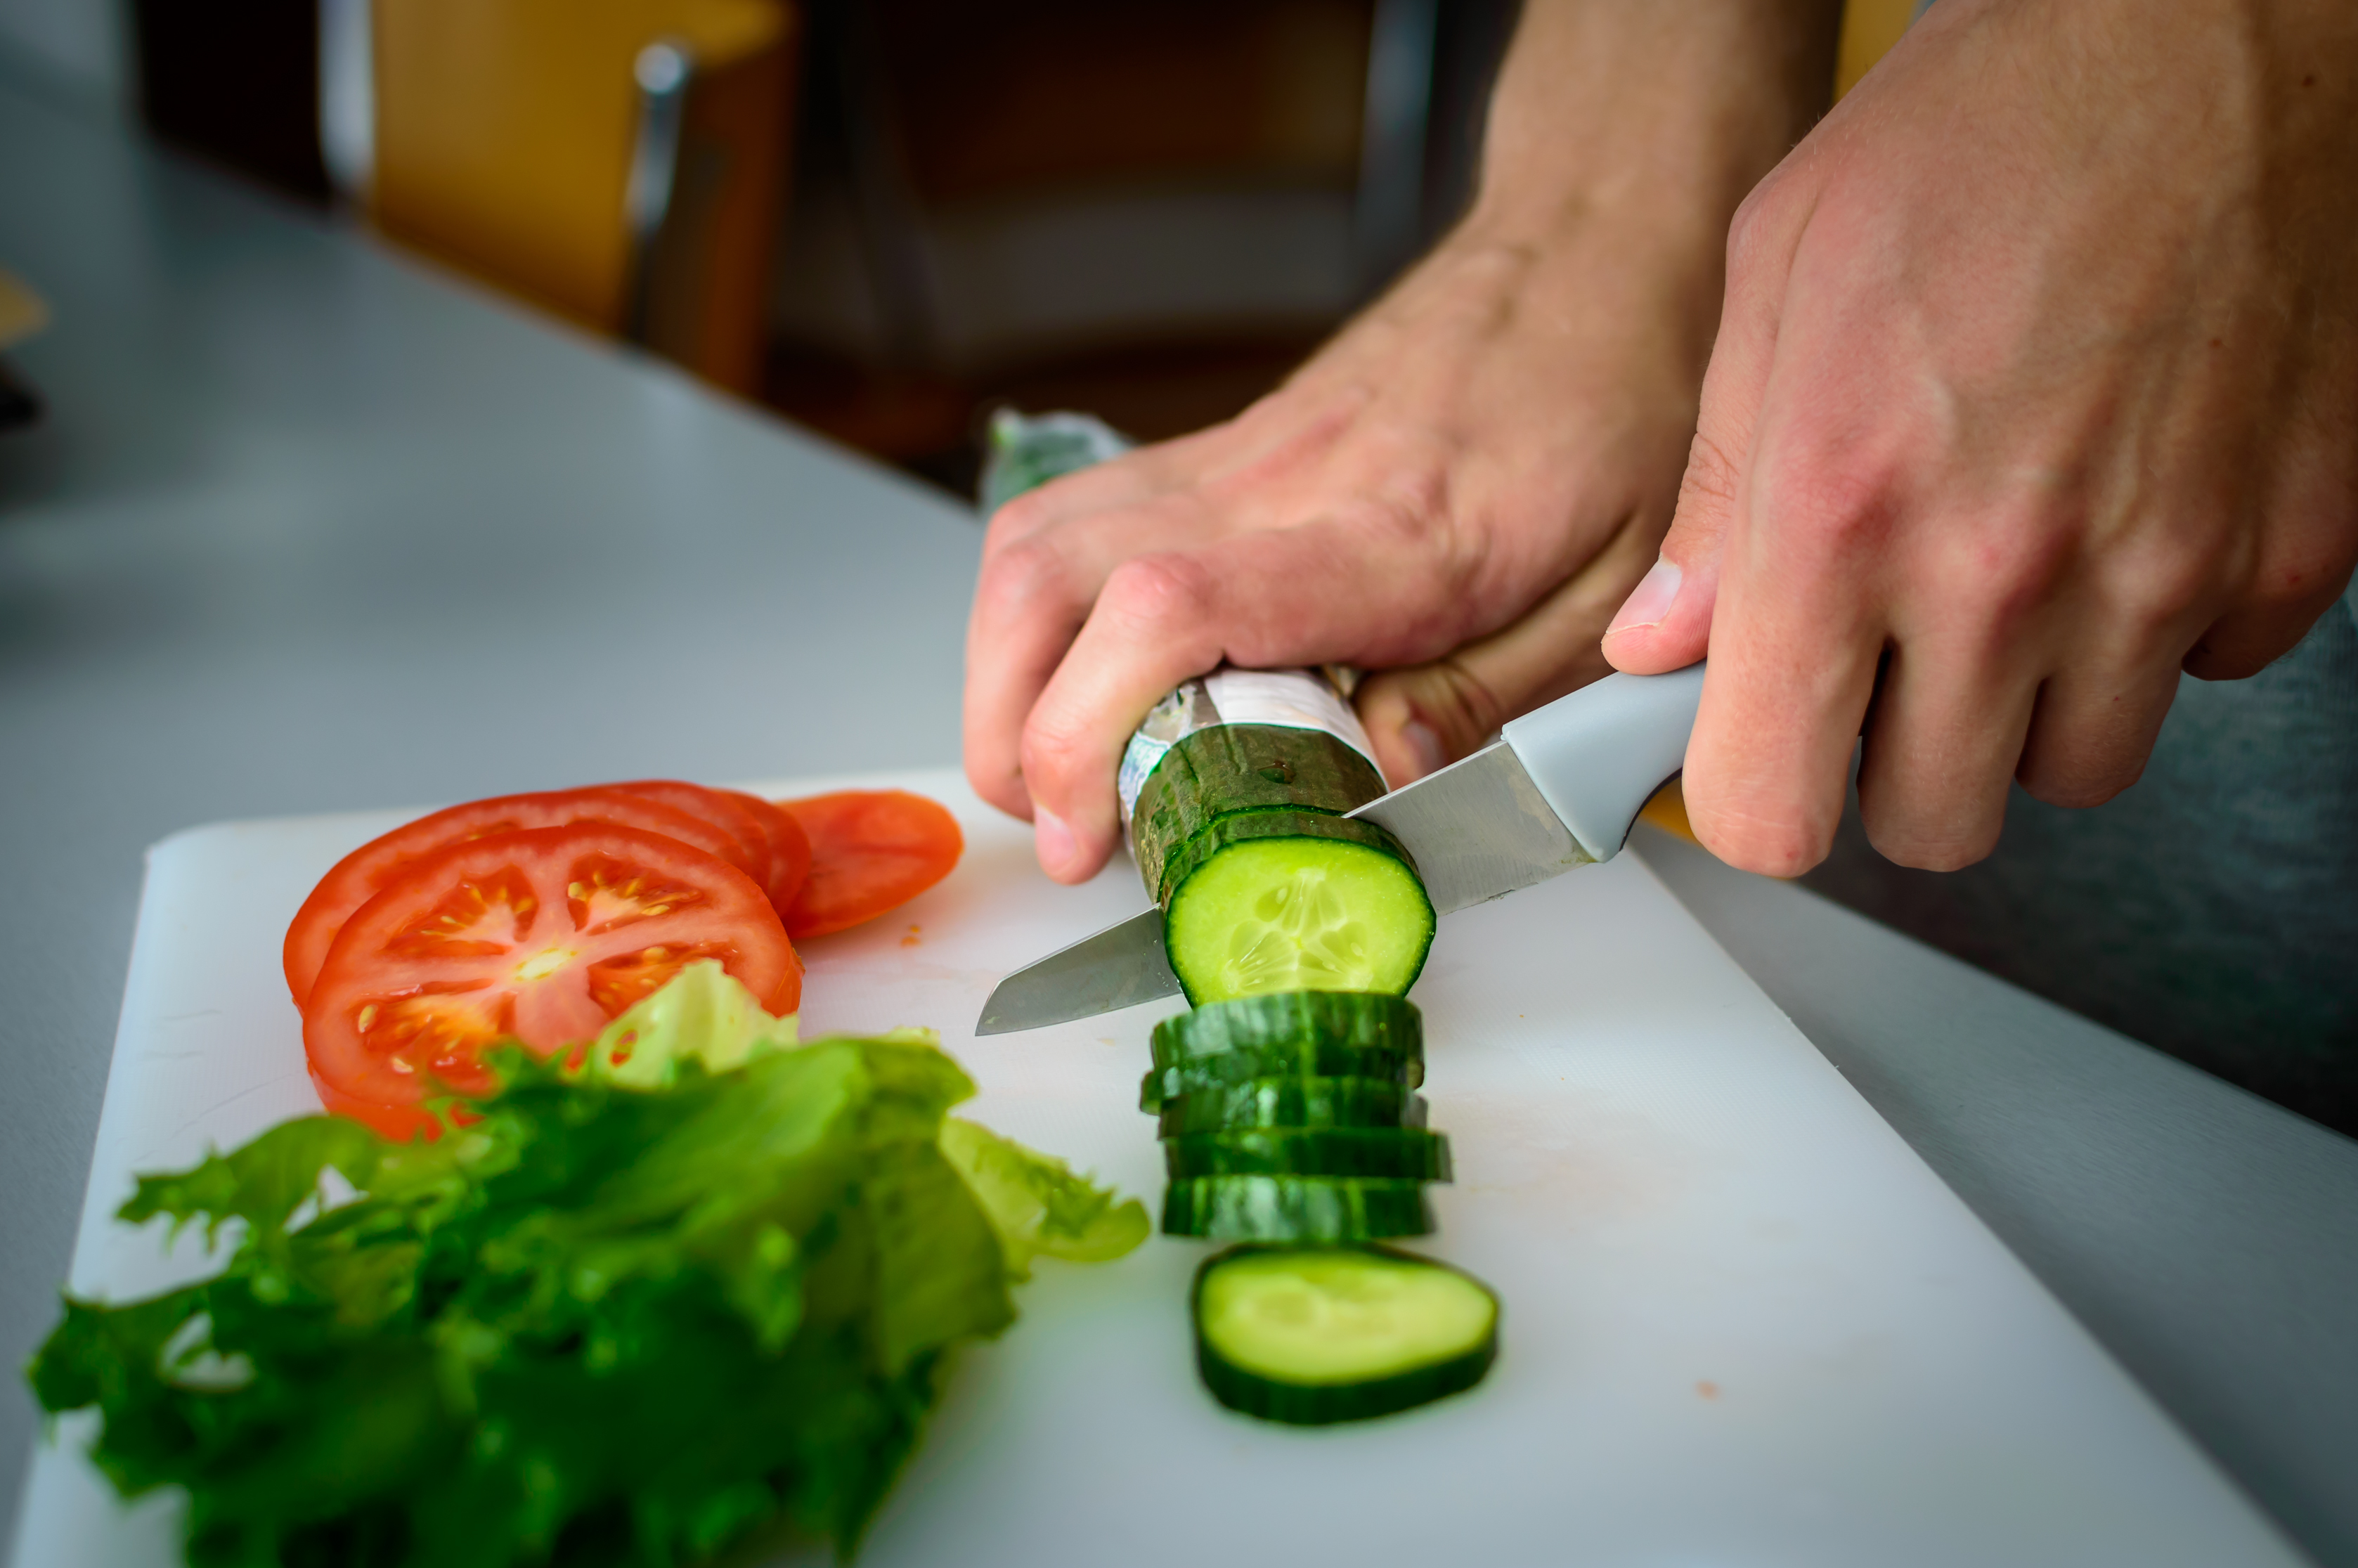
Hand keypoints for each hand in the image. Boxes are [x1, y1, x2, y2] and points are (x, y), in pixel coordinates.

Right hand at [964, 0, 1840, 882]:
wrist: (1590, 249)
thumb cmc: (1614, 409)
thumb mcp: (1615, 590)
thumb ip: (1492, 698)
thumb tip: (1377, 783)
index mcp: (1388, 534)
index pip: (1173, 605)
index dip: (1091, 726)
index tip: (1085, 829)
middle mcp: (1277, 484)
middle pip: (1049, 577)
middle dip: (1011, 727)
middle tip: (1061, 825)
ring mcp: (1230, 457)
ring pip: (1034, 543)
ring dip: (1001, 672)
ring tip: (1048, 769)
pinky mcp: (1213, 449)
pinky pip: (1068, 518)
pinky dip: (1032, 612)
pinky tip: (1073, 677)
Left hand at [1604, 0, 2357, 875]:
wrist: (2200, 34)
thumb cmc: (1978, 133)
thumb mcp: (1776, 287)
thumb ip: (1717, 499)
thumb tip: (1665, 647)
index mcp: (1843, 514)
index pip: (1772, 809)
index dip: (1758, 797)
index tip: (1766, 749)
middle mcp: (2004, 571)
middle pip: (1933, 821)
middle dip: (1897, 759)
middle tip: (1891, 656)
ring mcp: (2163, 571)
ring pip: (2073, 772)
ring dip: (2029, 707)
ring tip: (2010, 571)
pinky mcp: (2290, 554)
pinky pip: (2201, 678)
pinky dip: (2158, 626)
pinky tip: (2125, 512)